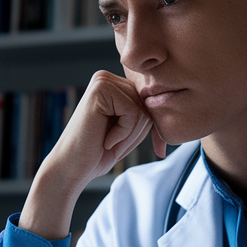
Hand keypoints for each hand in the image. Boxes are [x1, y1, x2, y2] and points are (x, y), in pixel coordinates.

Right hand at [20, 71, 166, 240]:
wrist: (72, 169)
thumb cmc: (99, 153)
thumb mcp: (130, 129)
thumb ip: (145, 113)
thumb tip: (174, 99)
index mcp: (114, 84)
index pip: (150, 104)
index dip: (144, 129)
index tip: (122, 142)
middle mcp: (107, 77)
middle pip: (148, 106)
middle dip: (136, 132)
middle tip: (110, 142)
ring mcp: (102, 81)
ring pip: (143, 110)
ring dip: (129, 134)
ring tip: (107, 140)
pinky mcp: (99, 90)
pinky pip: (134, 114)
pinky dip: (123, 134)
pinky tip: (104, 139)